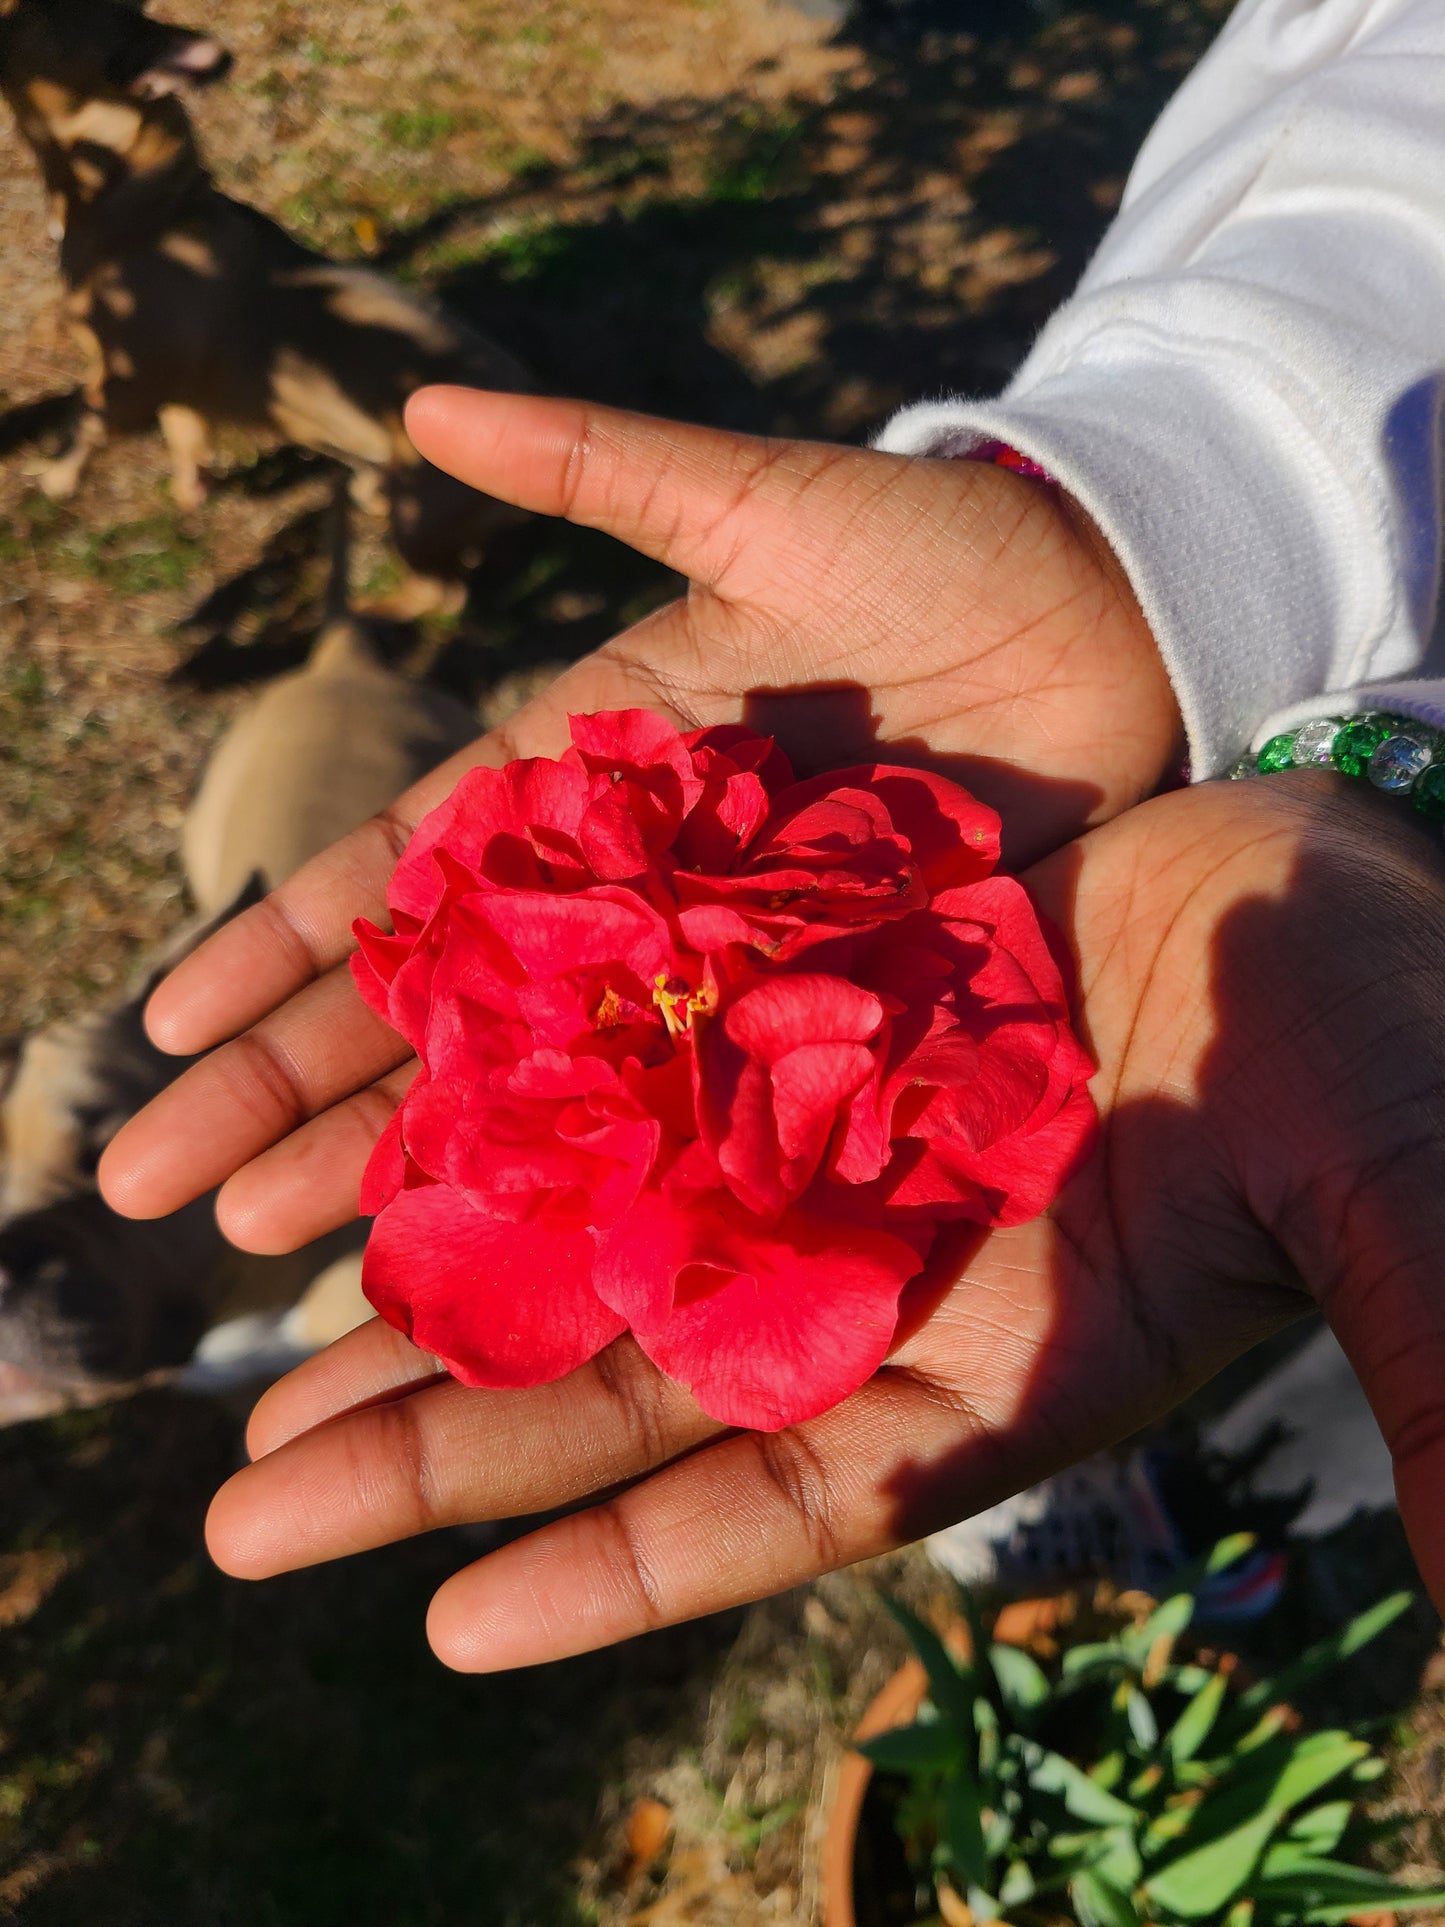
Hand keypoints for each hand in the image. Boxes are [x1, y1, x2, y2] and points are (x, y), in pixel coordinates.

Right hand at [98, 386, 1172, 1242]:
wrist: (1119, 618)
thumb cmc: (940, 548)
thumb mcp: (755, 506)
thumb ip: (596, 471)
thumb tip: (413, 404)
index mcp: (581, 774)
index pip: (393, 878)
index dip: (275, 952)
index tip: (161, 1034)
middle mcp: (623, 896)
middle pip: (435, 1015)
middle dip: (300, 1100)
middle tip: (173, 1205)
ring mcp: (714, 973)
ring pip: (541, 1093)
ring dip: (415, 1173)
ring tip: (290, 1264)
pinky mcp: (819, 1022)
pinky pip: (689, 1121)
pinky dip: (604, 1193)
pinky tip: (517, 1268)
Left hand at [183, 774, 1444, 1668]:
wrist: (1337, 882)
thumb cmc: (1399, 1058)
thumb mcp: (1401, 1219)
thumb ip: (1430, 1387)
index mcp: (1001, 1364)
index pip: (789, 1501)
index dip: (624, 1571)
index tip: (449, 1631)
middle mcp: (885, 1271)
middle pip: (635, 1383)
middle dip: (447, 1447)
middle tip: (245, 1511)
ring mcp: (830, 1137)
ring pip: (597, 1225)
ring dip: (440, 1281)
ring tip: (258, 1333)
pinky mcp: (804, 1010)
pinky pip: (634, 1057)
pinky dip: (520, 1092)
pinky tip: (390, 1113)